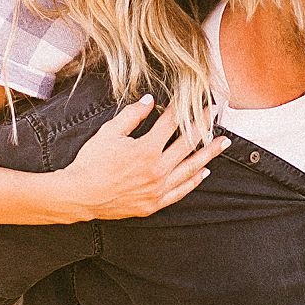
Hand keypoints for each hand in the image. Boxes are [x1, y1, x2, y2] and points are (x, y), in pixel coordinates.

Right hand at [57, 96, 228, 221]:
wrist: (80, 195)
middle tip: (217, 114)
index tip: (200, 101)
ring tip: (223, 142)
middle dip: (204, 126)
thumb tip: (150, 101)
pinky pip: (180, 191)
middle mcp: (157, 169)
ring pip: (190, 168)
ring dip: (209, 154)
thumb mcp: (109, 133)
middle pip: (188, 144)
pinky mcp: (154, 204)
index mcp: (147, 149)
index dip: (187, 110)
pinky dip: (194, 181)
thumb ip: (132, 116)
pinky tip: (204, 172)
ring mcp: (158, 189)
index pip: (172, 124)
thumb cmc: (91, 163)